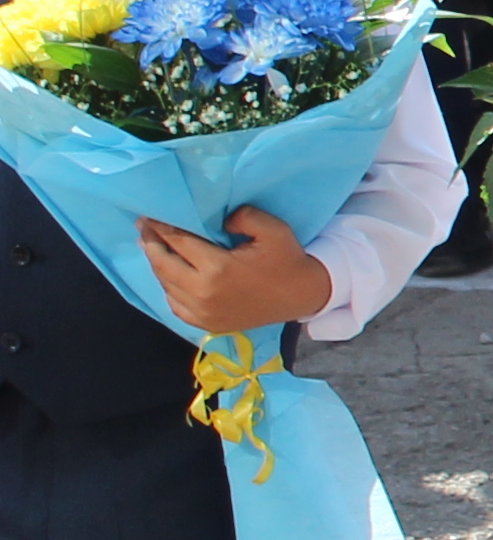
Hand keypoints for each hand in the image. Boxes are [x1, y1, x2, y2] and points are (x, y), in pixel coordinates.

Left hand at [136, 205, 330, 335]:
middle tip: (143, 228)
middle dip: (151, 244)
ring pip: (166, 284)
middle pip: (163, 264)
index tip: (148, 216)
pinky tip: (170, 275)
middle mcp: (204, 292)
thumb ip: (244, 216)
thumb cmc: (287, 261)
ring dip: (158, 264)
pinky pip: (174, 304)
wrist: (302, 297)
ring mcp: (202, 312)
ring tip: (153, 248)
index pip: (178, 242)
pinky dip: (168, 287)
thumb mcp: (274, 230)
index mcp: (218, 268)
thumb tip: (219, 220)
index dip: (160, 227)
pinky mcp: (206, 323)